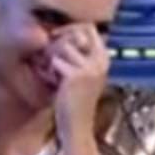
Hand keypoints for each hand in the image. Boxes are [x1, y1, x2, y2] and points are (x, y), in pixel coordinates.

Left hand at [47, 23, 109, 154]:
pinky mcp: (76, 76)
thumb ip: (78, 55)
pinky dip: (49, 71)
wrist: (77, 127)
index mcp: (104, 60)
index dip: (72, 26)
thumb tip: (60, 35)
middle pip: (79, 30)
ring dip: (53, 58)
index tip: (57, 34)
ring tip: (54, 75)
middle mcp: (101, 61)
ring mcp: (90, 68)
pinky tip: (54, 84)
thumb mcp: (82, 75)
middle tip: (52, 48)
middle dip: (62, 35)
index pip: (90, 27)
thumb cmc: (76, 101)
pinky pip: (55, 62)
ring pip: (63, 46)